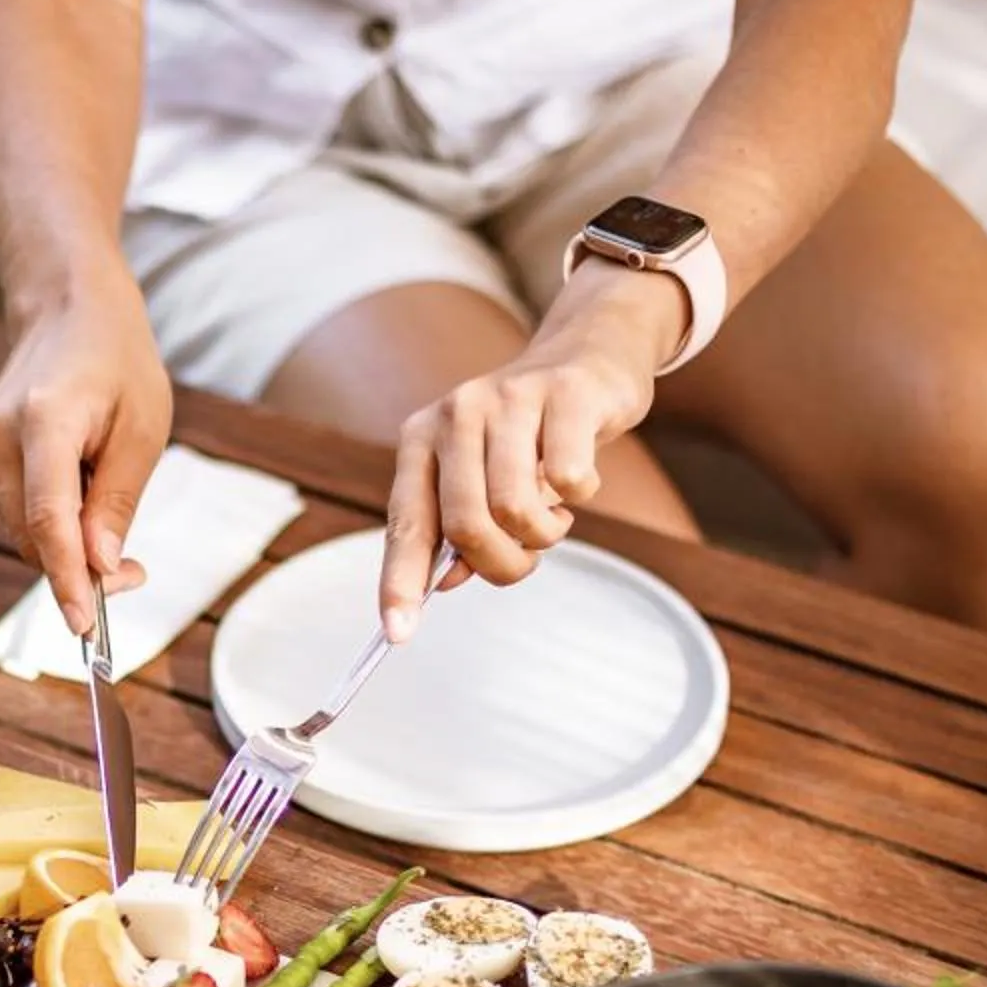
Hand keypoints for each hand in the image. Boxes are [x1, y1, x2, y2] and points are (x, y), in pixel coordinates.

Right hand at [0, 263, 172, 633]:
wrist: (67, 310)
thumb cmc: (116, 361)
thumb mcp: (144, 428)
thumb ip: (118, 501)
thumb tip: (102, 570)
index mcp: (44, 421)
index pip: (48, 519)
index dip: (67, 580)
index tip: (85, 626)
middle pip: (32, 535)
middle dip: (80, 568)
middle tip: (135, 572)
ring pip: (23, 531)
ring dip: (67, 541)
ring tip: (107, 492)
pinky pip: (15, 512)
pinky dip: (48, 520)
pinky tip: (76, 480)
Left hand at [380, 270, 684, 636]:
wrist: (588, 353)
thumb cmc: (529, 432)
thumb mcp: (481, 473)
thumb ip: (457, 527)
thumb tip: (443, 582)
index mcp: (421, 438)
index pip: (406, 524)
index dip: (401, 582)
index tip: (398, 633)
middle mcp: (456, 413)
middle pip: (466, 525)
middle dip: (502, 564)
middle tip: (526, 558)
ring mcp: (509, 398)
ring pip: (516, 508)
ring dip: (545, 534)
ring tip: (554, 513)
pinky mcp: (565, 395)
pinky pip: (570, 480)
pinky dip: (581, 496)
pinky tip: (579, 475)